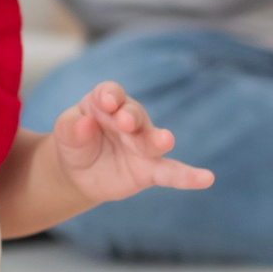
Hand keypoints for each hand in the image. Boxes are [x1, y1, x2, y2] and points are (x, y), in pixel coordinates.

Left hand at [47, 82, 214, 203]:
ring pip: (152, 140)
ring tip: (165, 141)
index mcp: (105, 102)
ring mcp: (141, 144)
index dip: (110, 95)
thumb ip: (71, 128)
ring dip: (157, 139)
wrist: (78, 172)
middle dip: (131, 116)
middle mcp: (129, 119)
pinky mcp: (150, 169)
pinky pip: (170, 172)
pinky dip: (188, 176)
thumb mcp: (65, 134)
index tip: (107, 101)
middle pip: (133, 114)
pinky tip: (206, 178)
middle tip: (126, 121)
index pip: (110, 93)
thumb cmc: (74, 142)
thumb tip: (84, 124)